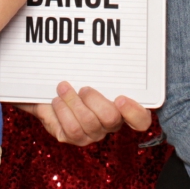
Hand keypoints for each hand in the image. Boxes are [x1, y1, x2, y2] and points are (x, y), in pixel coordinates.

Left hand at [16, 81, 151, 145]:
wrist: (48, 91)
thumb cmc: (76, 78)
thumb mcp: (89, 71)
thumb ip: (100, 69)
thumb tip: (106, 50)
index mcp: (122, 109)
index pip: (141, 120)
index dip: (134, 112)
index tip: (121, 98)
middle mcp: (110, 124)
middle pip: (111, 119)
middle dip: (94, 100)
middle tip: (83, 88)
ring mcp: (93, 134)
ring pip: (88, 122)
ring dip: (72, 102)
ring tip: (62, 88)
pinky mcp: (74, 138)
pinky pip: (71, 129)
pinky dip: (62, 111)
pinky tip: (56, 101)